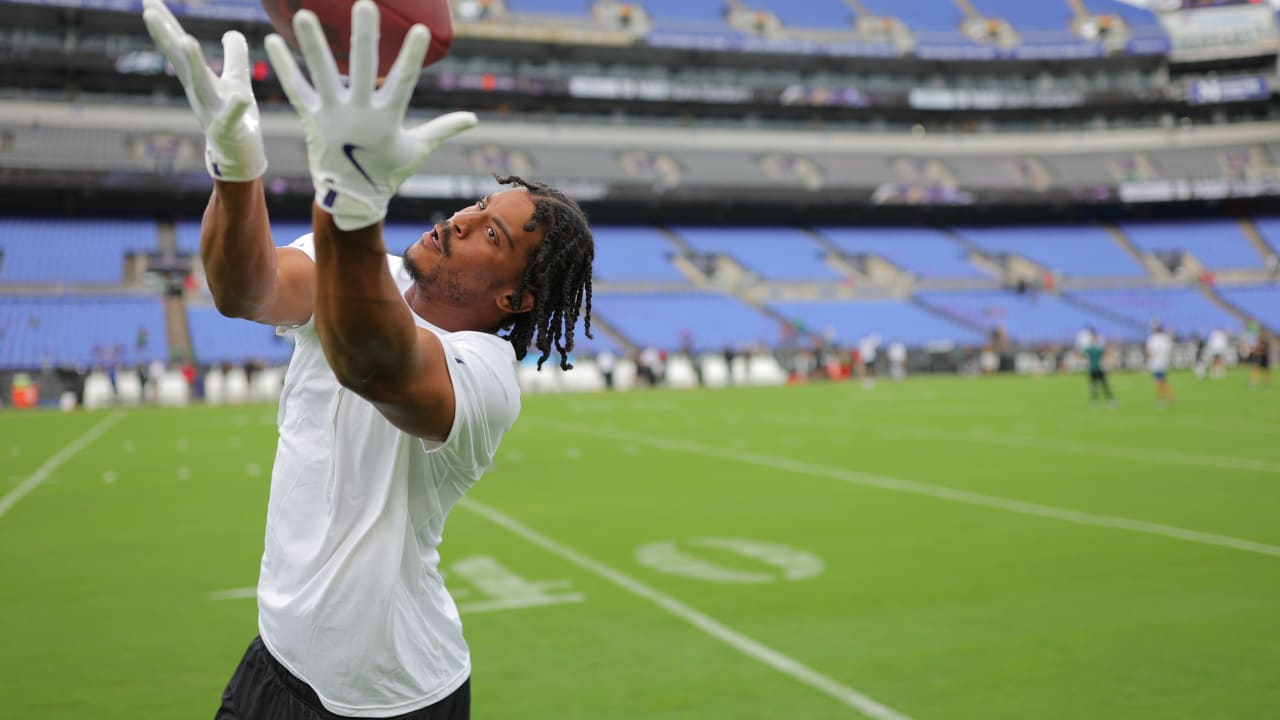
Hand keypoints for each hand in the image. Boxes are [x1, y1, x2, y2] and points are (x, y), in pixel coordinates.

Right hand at [141, 0, 266, 180]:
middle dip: (166, 37)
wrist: (238, 159)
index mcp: (199, 79)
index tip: (148, 1)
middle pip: (180, 61)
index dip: (165, 25)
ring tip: (187, 40)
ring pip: (201, 85)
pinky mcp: (229, 130)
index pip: (179, 48)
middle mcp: (199, 93)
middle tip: (148, 12)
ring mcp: (212, 111)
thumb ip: (235, 56)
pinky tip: (242, 99)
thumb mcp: (236, 82)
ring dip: (193, 64)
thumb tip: (231, 31)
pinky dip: (236, 108)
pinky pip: (233, 117)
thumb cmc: (235, 119)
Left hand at [265, 0, 476, 229]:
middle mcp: (358, 113)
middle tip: (364, 4)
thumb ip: (443, 129)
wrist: (350, 198)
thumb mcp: (418, 150)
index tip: (419, 28)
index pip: (403, 82)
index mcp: (386, 119)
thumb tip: (473, 118)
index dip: (411, 55)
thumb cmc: (387, 171)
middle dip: (363, 36)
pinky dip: (282, 67)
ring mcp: (331, 115)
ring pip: (321, 75)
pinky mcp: (310, 119)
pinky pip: (295, 89)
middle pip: (362, 69)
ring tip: (304, 13)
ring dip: (312, 44)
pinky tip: (271, 40)